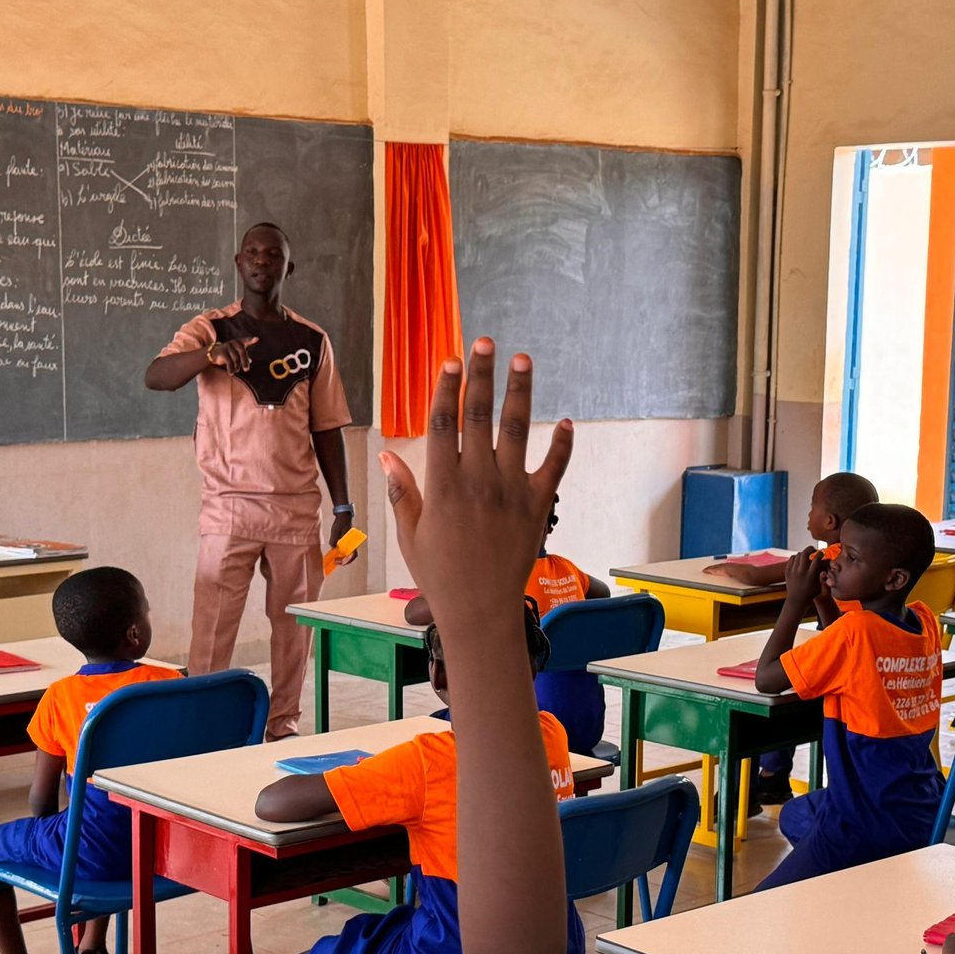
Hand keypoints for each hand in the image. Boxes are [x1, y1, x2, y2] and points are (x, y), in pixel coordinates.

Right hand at [206, 335, 257, 372]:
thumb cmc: (229, 353)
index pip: (246, 341)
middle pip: (242, 352)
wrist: (214, 353)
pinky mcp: (222, 351)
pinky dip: (231, 369)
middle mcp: (234, 342)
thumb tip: (250, 361)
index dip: (251, 340)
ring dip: (237, 367)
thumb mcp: (237, 354)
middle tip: (246, 370)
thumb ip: (244, 356)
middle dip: (245, 362)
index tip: (257, 339)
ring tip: (236, 371)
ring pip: (236, 359)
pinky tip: (231, 373)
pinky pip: (228, 362)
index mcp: (240, 342)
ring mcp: (228, 346)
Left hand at [328, 514, 359, 564]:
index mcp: (352, 541)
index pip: (353, 554)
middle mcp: (353, 543)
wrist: (343, 516)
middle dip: (344, 560)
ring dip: (342, 557)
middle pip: (351, 556)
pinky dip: (341, 553)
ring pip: (348, 553)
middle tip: (335, 561)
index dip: (348, 560)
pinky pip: (346, 550)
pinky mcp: (348, 541)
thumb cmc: (340, 523)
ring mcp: (351, 542)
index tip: (342, 563)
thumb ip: (333, 540)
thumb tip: (333, 547)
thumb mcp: (335, 531)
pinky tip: (335, 553)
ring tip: (335, 559)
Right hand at [380, 339, 570, 637]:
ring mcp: (511, 490)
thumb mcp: (410, 535)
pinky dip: (562, 444)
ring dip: (520, 391)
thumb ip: (402, 492)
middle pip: (479, 415)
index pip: (443, 423)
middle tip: (484, 342)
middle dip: (481, 375)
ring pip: (517, 429)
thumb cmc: (440, 576)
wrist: (481, 611)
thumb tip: (388, 456)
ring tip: (522, 360)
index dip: (446, 388)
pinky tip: (566, 421)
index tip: (450, 361)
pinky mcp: (538, 506)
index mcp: (443, 485)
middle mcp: (478, 480)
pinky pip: (554, 467)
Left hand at [782, 546, 824, 603]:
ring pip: (798, 555)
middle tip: (814, 549)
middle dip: (810, 549)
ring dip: (803, 553)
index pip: (816, 559)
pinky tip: (800, 559)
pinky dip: (796, 557)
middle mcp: (801, 572)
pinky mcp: (787, 572)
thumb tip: (828, 565)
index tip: (821, 553)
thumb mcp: (821, 586)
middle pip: (805, 554)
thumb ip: (824, 575)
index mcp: (811, 575)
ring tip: (807, 555)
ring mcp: (793, 571)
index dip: (820, 554)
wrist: (797, 600)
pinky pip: (791, 559)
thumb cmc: (811, 593)